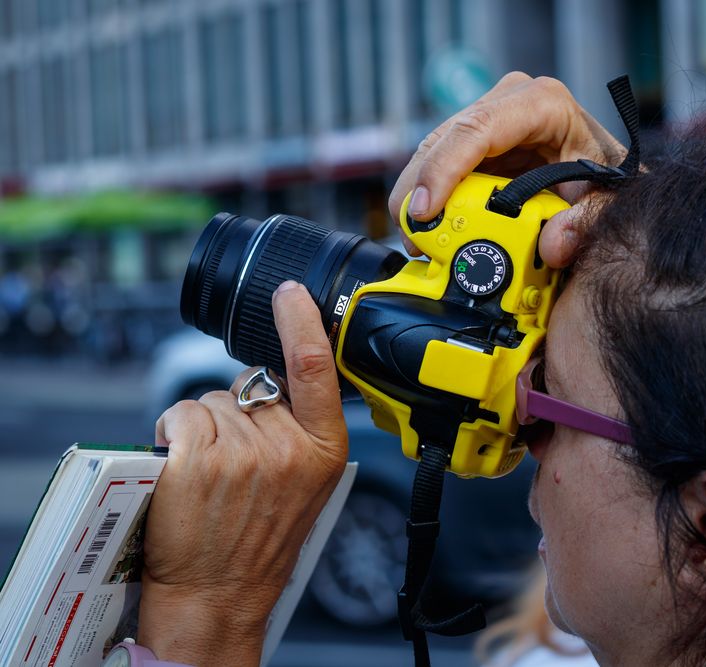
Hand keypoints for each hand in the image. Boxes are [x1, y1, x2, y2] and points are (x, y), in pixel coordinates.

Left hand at [137, 281, 347, 665]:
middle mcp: (287, 448)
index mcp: (324, 449)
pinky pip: (181, 414)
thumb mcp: (308, 484)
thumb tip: (277, 382)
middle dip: (236, 410)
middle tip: (234, 458)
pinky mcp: (198, 460)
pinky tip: (180, 465)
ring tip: (208, 473)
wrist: (219, 593)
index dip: (302, 322)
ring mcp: (242, 454)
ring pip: (211, 402)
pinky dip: (173, 432)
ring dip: (201, 428)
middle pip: (251, 386)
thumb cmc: (260, 541)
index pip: (318, 368)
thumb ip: (300, 431)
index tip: (292, 294)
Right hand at [388, 72, 624, 267]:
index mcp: (542, 103)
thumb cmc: (607, 179)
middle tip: (412, 238)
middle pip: (444, 139)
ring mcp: (488, 116)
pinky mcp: (475, 139)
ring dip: (418, 197)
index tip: (426, 211)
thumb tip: (554, 245)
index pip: (479, 129)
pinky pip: (440, 165)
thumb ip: (587, 222)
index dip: (444, 169)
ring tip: (416, 242)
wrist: (608, 174)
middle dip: (420, 189)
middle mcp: (509, 100)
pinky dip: (431, 199)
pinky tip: (429, 229)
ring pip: (433, 152)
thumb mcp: (608, 199)